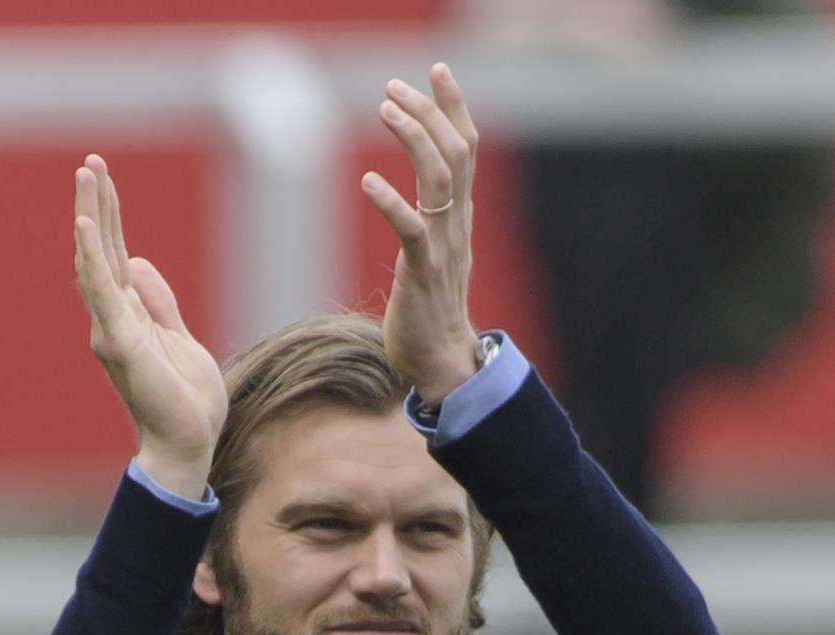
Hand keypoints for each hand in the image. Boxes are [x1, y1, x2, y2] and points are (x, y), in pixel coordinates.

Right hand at [73, 154, 226, 497]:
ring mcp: (112, 330)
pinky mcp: (121, 344)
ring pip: (96, 263)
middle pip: (101, 251)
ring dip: (91, 217)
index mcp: (129, 316)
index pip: (115, 255)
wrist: (188, 444)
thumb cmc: (185, 401)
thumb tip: (139, 262)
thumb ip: (160, 302)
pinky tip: (85, 225)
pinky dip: (93, 259)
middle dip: (97, 204)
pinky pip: (103, 293)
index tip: (103, 176)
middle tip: (91, 161)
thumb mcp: (180, 338)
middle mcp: (113, 319)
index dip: (111, 215)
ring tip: (86, 176)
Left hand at [359, 63, 481, 405]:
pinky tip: (368, 180)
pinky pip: (413, 230)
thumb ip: (434, 219)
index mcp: (459, 218)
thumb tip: (427, 194)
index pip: (465, 149)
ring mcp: (444, 248)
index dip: (454, 107)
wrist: (443, 364)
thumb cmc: (430, 311)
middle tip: (395, 86)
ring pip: (439, 179)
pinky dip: (392, 202)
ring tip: (385, 109)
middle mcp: (457, 225)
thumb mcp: (436, 253)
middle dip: (429, 112)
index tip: (436, 71)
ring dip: (414, 139)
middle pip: (456, 153)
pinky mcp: (424, 274)